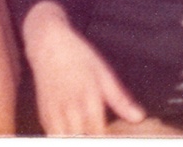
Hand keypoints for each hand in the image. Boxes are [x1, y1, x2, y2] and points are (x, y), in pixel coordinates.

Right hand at [24, 2, 143, 134]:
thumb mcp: (104, 74)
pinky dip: (61, 137)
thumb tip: (138, 117)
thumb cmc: (78, 56)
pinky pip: (52, 134)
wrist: (49, 44)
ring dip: (74, 140)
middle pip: (80, 140)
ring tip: (84, 135)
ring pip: (63, 140)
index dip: (105, 141)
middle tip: (99, 136)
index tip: (113, 140)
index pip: (98, 134)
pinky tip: (72, 133)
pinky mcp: (44, 113)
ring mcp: (54, 111)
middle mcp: (70, 107)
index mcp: (89, 97)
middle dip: (89, 141)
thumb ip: (121, 99)